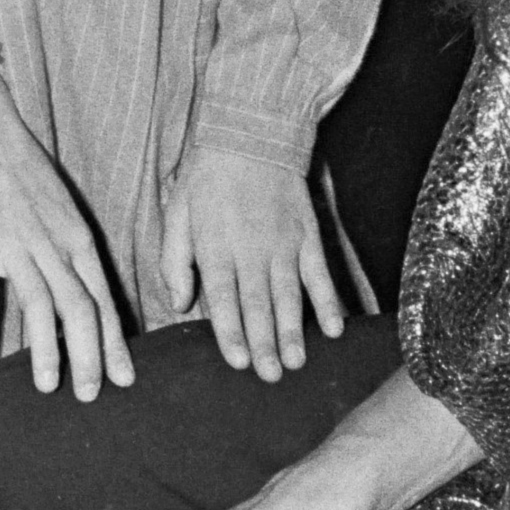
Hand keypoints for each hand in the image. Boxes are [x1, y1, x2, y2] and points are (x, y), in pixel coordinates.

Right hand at [0, 59, 131, 401]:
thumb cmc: (23, 167)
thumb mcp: (62, 206)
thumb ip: (71, 249)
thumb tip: (82, 292)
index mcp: (76, 236)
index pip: (102, 297)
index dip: (114, 341)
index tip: (124, 379)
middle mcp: (51, 243)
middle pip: (78, 308)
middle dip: (88, 355)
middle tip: (90, 395)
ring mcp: (13, 243)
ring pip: (38, 304)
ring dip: (44, 350)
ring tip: (48, 386)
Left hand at [160, 149, 341, 381]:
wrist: (251, 133)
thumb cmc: (207, 178)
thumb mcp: (177, 213)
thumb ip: (174, 260)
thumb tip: (179, 303)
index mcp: (216, 246)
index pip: (224, 297)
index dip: (231, 331)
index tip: (238, 361)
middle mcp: (252, 249)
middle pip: (258, 303)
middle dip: (264, 343)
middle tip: (270, 375)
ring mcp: (284, 244)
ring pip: (290, 295)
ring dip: (293, 331)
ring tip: (296, 363)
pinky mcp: (308, 235)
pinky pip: (320, 274)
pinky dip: (328, 302)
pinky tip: (334, 328)